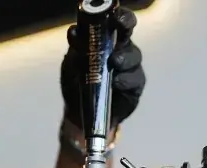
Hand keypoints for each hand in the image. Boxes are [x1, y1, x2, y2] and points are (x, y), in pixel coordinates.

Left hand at [61, 7, 145, 128]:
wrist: (80, 113)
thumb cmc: (77, 84)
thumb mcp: (72, 65)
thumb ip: (76, 49)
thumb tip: (74, 32)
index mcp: (106, 40)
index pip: (116, 21)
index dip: (120, 16)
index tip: (116, 16)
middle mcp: (121, 49)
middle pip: (129, 34)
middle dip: (126, 28)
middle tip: (120, 28)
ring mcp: (130, 68)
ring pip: (133, 57)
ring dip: (124, 58)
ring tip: (114, 63)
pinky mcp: (135, 87)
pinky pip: (134, 80)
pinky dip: (125, 80)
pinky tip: (117, 83)